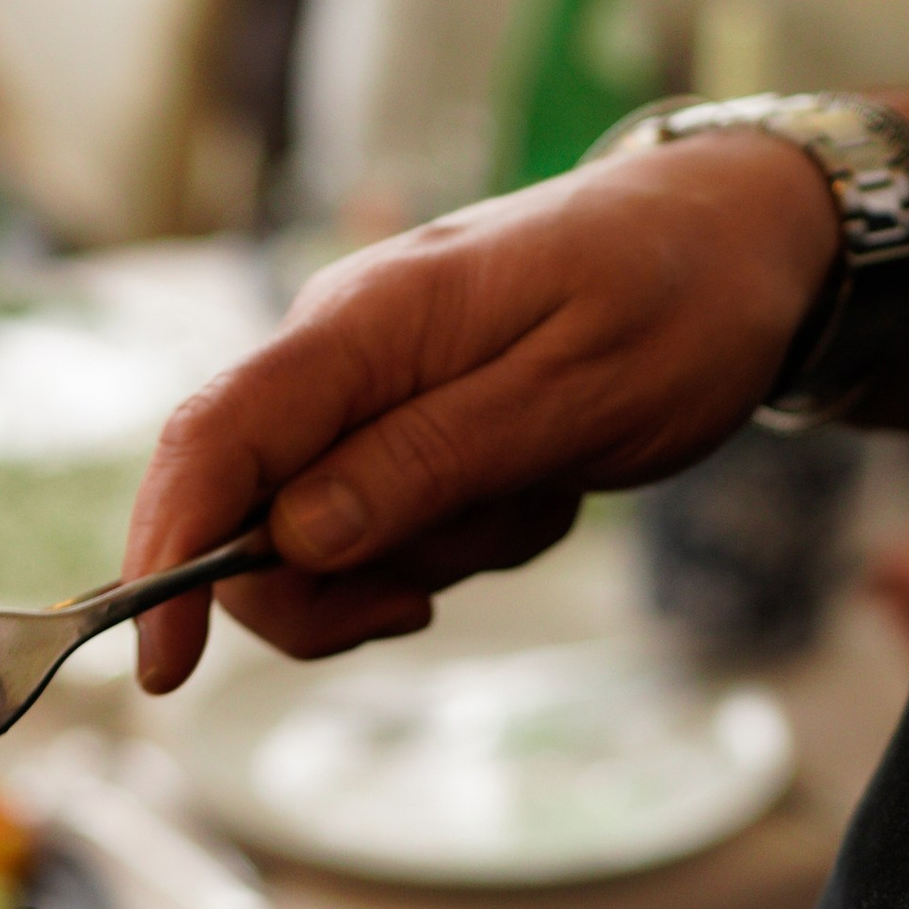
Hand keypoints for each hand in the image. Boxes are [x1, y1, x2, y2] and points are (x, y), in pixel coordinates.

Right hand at [125, 132, 837, 687]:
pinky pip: (395, 528)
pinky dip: (468, 539)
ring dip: (432, 558)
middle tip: (436, 598)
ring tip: (535, 494)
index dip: (168, 557)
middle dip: (336, 589)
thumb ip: (431, 464)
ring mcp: (370, 391)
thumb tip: (297, 537)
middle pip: (251, 521)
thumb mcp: (574, 395)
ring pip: (328, 543)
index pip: (215, 440)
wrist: (745, 238)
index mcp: (364, 324)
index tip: (162, 671)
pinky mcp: (407, 425)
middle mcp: (341, 354)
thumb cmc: (678, 295)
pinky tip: (539, 485)